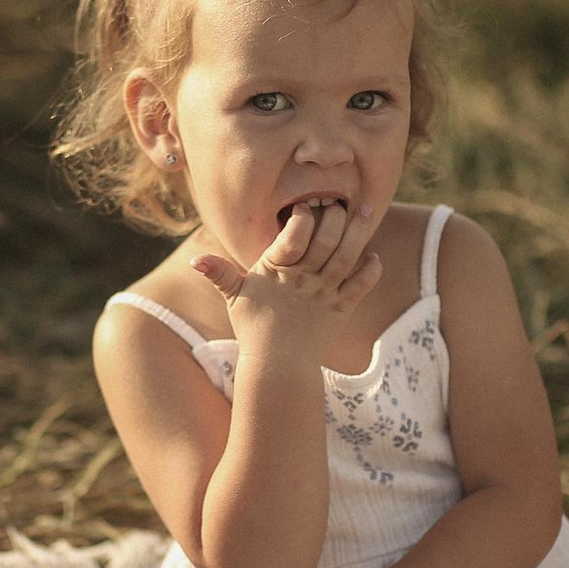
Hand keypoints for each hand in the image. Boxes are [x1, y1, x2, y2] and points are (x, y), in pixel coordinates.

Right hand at [192, 202, 385, 366]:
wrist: (277, 365)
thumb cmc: (254, 327)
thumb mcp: (234, 297)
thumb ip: (220, 274)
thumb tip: (195, 261)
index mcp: (276, 271)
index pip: (293, 237)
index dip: (302, 217)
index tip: (304, 206)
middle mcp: (303, 280)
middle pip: (326, 242)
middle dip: (335, 217)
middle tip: (339, 203)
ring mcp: (324, 294)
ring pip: (347, 257)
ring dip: (359, 231)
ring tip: (366, 208)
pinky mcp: (341, 309)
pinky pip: (361, 285)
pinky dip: (371, 269)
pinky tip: (373, 254)